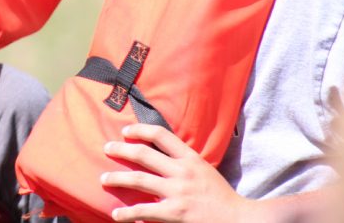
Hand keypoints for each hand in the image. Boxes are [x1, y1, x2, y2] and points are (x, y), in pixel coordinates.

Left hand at [100, 124, 256, 222]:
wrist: (240, 220)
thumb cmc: (221, 197)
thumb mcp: (205, 170)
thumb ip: (184, 162)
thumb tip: (160, 154)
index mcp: (191, 159)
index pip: (162, 135)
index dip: (141, 130)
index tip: (125, 130)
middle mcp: (183, 172)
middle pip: (144, 154)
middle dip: (121, 149)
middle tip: (106, 148)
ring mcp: (178, 193)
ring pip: (139, 180)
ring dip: (117, 178)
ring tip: (103, 178)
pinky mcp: (175, 213)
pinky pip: (144, 211)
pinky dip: (128, 213)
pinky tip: (116, 214)